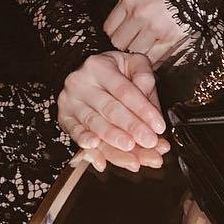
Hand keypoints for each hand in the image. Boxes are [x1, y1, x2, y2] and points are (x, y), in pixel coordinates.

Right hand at [57, 50, 169, 173]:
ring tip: (134, 157)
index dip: (143, 110)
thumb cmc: (114, 72)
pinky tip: (102, 160)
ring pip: (95, 126)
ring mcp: (70, 101)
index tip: (159, 126)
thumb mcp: (133, 64)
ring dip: (116, 145)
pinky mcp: (65, 118)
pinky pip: (77, 137)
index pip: (124, 90)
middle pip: (109, 109)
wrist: (89, 73)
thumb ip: (144, 76)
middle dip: (132, 129)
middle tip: (150, 142)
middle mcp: (81, 82)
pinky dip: (90, 152)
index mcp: (99, 66)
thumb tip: (146, 92)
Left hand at [102, 0, 188, 66]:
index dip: (114, 34)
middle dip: (124, 46)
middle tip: (132, 45)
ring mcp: (153, 28)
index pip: (110, 27)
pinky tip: (154, 58)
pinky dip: (152, 61)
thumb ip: (128, 3)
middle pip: (119, 43)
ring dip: (138, 54)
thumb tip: (119, 21)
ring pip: (135, 52)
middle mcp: (139, 14)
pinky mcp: (168, 39)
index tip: (120, 36)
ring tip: (145, 50)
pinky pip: (154, 57)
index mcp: (130, 0)